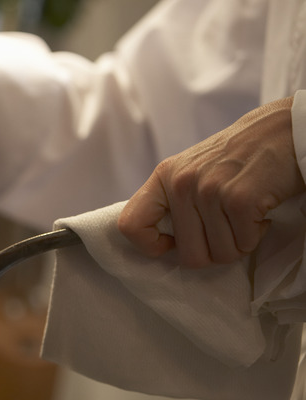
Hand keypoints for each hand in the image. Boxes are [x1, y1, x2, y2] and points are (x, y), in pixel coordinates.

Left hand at [118, 96, 303, 267]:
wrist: (283, 129)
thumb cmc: (239, 156)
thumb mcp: (192, 170)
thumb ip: (174, 201)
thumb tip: (163, 244)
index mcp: (163, 177)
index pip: (130, 225)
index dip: (150, 246)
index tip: (173, 243)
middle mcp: (181, 183)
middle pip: (188, 255)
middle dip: (214, 251)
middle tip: (228, 229)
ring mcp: (209, 191)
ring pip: (220, 255)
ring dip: (239, 242)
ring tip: (245, 215)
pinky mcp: (239, 199)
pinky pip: (244, 245)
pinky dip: (257, 235)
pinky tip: (259, 212)